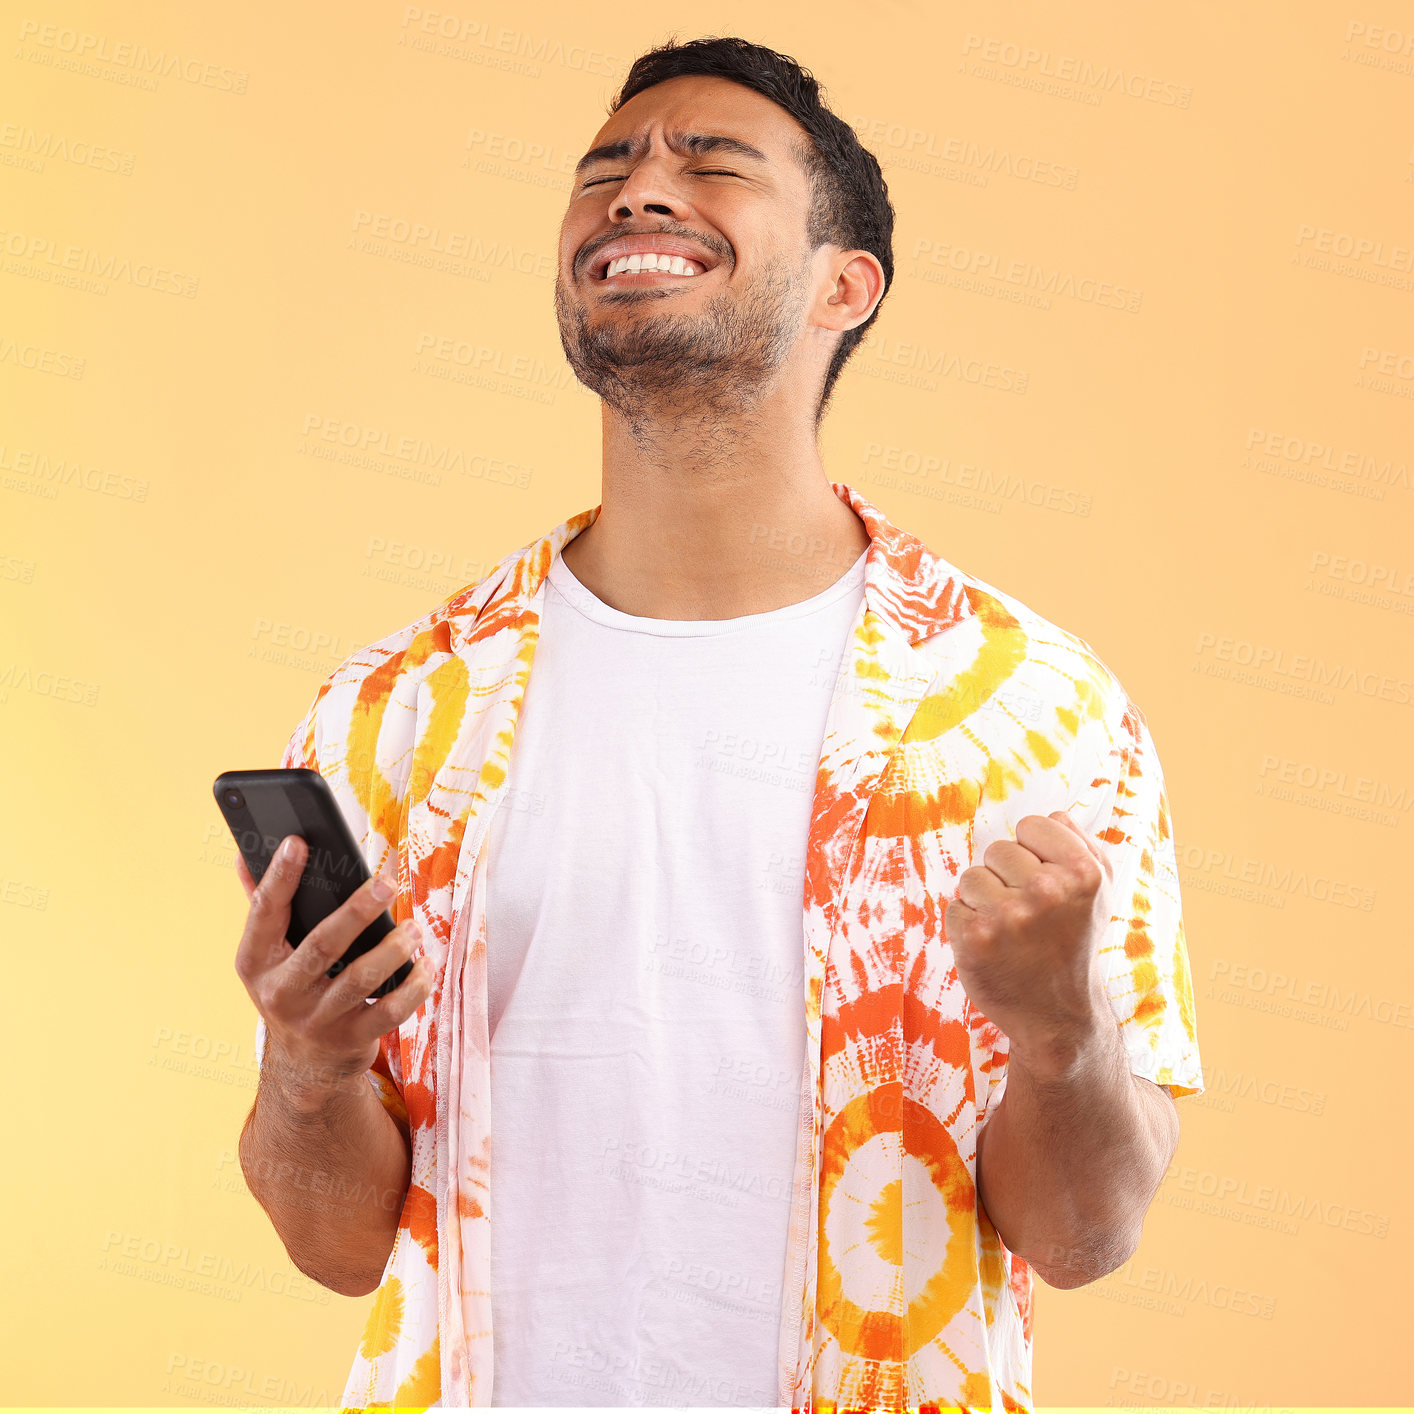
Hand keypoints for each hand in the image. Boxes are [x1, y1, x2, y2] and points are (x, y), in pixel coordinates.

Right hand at [233, 836, 431, 1097]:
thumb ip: (263, 904)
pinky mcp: (351, 1039)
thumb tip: (246, 850)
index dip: (279, 876)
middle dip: (357, 911)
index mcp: (256, 962)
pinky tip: (426, 965)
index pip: (264, 912)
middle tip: (387, 884)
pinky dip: (413, 986)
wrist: (304, 1065)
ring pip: (360, 979)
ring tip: (413, 928)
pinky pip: (389, 1011)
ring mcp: (317, 1019)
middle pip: (322, 945)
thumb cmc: (292, 986)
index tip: (298, 841)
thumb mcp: (268, 954)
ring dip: (393, 950)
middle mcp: (281, 992)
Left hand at [945, 811, 1115, 1070]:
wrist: (1057, 1016)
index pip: (1031, 825)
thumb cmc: (1074, 945)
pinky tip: (993, 948)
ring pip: (972, 876)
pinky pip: (954, 906)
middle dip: (1006, 877)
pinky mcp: (975, 937)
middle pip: (998, 849)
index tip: (1045, 883)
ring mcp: (1008, 915)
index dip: (1034, 852)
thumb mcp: (1099, 893)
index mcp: (1082, 873)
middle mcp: (1047, 891)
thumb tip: (1053, 814)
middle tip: (1028, 916)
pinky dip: (967, 925)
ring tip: (1009, 931)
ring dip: (983, 901)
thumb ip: (1082, 845)